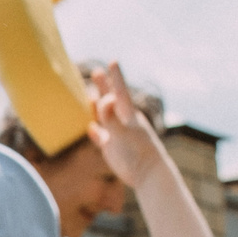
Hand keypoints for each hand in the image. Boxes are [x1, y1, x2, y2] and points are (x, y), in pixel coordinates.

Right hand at [85, 62, 169, 189]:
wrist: (148, 175)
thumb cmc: (138, 153)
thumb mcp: (123, 133)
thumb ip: (111, 117)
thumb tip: (102, 100)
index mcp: (128, 116)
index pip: (120, 91)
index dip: (116, 77)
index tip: (113, 61)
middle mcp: (122, 122)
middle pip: (110, 100)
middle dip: (103, 86)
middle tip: (96, 72)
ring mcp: (117, 135)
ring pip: (104, 118)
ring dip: (96, 108)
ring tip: (89, 97)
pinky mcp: (112, 149)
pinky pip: (102, 137)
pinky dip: (96, 131)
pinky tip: (91, 129)